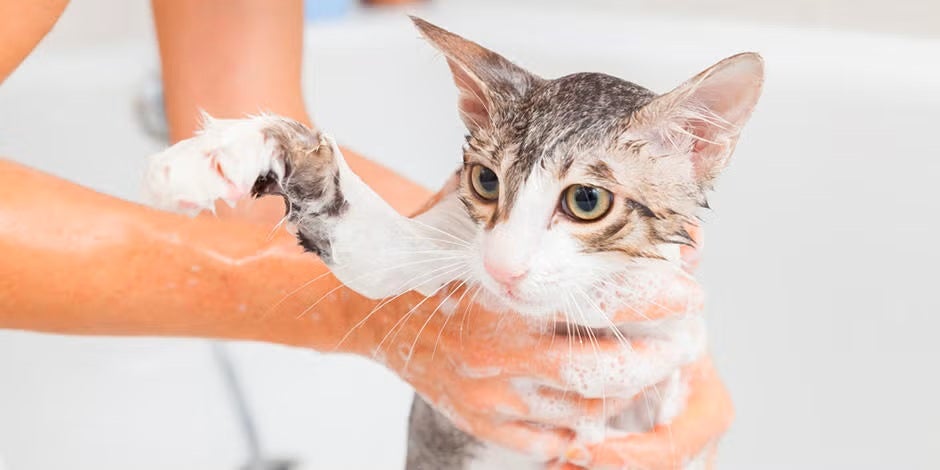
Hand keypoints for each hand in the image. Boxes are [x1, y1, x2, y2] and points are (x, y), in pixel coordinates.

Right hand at [221, 166, 728, 467]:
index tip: (690, 285)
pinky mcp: (484, 422)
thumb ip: (519, 210)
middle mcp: (500, 353)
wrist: (369, 314)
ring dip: (630, 389)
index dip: (651, 294)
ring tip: (658, 367)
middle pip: (604, 369)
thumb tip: (589, 190)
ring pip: (585, 408)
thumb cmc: (427, 262)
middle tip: (690, 340)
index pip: (595, 296)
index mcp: (502, 298)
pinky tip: (606, 404)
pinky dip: (586, 424)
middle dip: (658, 356)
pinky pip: (552, 439)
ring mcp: (493, 396)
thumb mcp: (470, 224)